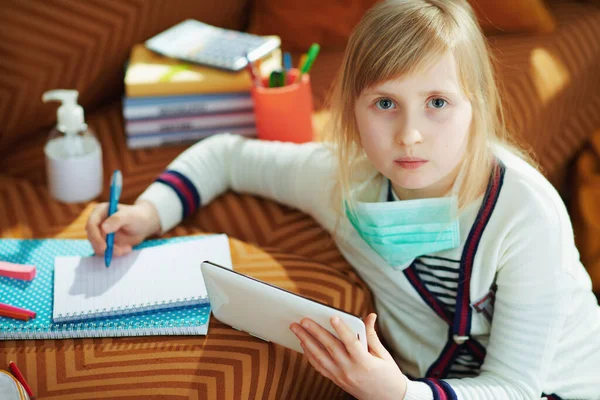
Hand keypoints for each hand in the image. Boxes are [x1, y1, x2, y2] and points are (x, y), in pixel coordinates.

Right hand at [85, 200, 160, 256]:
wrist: (144, 224)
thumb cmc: (137, 216)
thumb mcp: (130, 216)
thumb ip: (117, 219)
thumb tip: (103, 228)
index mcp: (100, 211)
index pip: (91, 225)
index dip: (95, 237)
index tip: (104, 247)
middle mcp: (97, 222)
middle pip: (92, 238)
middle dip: (104, 248)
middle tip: (119, 252)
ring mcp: (100, 233)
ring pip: (98, 247)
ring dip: (112, 251)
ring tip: (128, 248)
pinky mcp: (104, 242)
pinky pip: (105, 252)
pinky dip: (115, 253)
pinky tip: (127, 248)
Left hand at [290, 313, 406, 399]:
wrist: (388, 399)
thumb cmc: (388, 376)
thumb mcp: (384, 355)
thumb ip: (372, 335)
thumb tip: (369, 316)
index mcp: (365, 363)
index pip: (351, 343)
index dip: (342, 330)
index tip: (333, 317)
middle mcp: (351, 371)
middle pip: (330, 348)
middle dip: (315, 333)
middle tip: (303, 320)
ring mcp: (341, 377)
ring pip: (320, 358)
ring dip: (306, 342)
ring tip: (297, 330)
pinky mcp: (337, 381)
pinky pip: (320, 367)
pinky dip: (310, 355)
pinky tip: (303, 344)